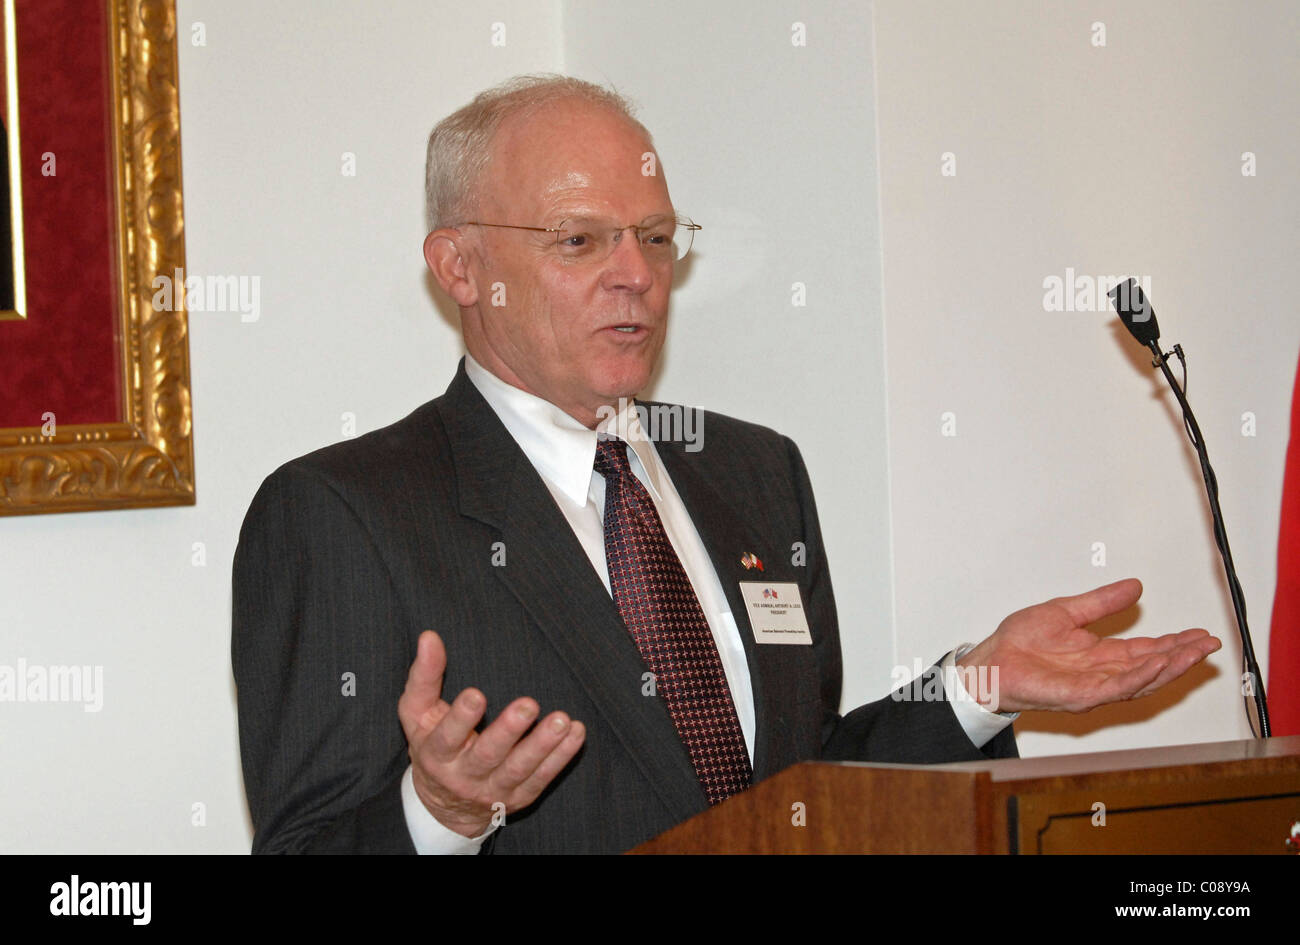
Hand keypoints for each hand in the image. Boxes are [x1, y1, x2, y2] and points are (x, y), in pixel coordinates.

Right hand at [397, 630, 585, 836]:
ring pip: (520, 768)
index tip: (476, 694)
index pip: (447, 737)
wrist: (446, 806)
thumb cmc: (432, 744)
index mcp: (436, 754)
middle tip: (528, 705)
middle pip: (487, 755)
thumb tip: (429, 636)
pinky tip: (576, 733)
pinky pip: (542, 776)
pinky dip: (561, 756)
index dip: (461, 718)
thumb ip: (424, 677)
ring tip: (563, 720)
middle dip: (508, 731)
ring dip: (543, 744)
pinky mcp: (520, 796)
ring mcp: (494, 790)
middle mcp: (464, 776)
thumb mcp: (417, 715)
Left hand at [955, 578, 1220, 713]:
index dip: (1175, 643)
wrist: (991, 660)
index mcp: (1101, 654)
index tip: (1200, 634)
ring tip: (1194, 653)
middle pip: (1153, 666)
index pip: (1148, 650)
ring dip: (1170, 667)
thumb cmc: (1020, 641)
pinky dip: (1139, 677)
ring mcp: (1094, 687)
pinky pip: (1116, 688)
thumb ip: (1101, 602)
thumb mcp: (1067, 611)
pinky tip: (1157, 665)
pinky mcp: (1081, 695)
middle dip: (1184, 656)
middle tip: (1210, 643)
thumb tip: (1134, 586)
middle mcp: (1103, 673)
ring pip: (1142, 680)